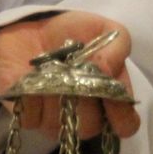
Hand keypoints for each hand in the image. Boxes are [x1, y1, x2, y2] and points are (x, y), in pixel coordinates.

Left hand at [0, 12, 140, 140]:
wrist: (32, 27)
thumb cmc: (74, 31)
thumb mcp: (105, 29)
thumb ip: (117, 46)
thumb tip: (105, 71)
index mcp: (108, 95)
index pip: (125, 123)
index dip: (122, 119)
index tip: (112, 102)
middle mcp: (84, 113)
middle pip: (90, 126)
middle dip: (82, 99)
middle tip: (75, 72)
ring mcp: (54, 118)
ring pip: (60, 124)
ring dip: (55, 95)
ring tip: (49, 70)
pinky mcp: (27, 116)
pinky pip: (31, 118)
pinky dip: (30, 97)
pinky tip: (29, 79)